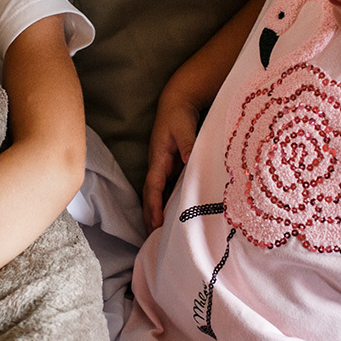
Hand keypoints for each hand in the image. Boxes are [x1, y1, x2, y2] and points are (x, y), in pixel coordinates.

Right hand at [142, 90, 200, 232]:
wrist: (177, 101)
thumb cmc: (179, 115)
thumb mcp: (185, 128)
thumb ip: (189, 146)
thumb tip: (190, 163)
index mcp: (159, 158)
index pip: (153, 186)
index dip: (154, 206)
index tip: (157, 223)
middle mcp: (158, 165)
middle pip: (150, 195)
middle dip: (150, 216)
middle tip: (153, 238)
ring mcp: (163, 167)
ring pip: (157, 194)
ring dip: (156, 212)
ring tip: (159, 234)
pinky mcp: (170, 166)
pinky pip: (165, 189)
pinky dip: (165, 203)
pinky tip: (170, 216)